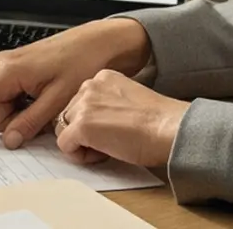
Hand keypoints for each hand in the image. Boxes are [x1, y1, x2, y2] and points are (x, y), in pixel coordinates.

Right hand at [0, 17, 151, 147]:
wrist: (100, 42)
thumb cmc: (82, 63)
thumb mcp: (58, 100)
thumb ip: (30, 123)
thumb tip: (8, 140)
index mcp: (9, 72)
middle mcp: (5, 67)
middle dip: (16, 121)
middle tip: (47, 113)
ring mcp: (12, 67)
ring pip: (7, 107)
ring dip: (26, 113)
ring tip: (52, 101)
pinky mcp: (20, 70)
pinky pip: (16, 97)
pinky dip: (30, 104)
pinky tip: (49, 95)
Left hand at [52, 69, 189, 168]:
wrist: (169, 129)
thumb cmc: (159, 122)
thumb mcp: (128, 100)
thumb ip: (108, 104)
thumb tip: (95, 123)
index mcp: (103, 78)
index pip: (80, 101)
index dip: (92, 121)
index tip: (112, 129)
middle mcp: (89, 86)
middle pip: (68, 114)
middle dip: (83, 132)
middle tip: (109, 142)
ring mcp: (83, 105)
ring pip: (63, 129)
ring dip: (81, 143)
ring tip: (107, 148)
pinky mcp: (81, 125)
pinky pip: (64, 145)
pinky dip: (79, 155)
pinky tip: (103, 155)